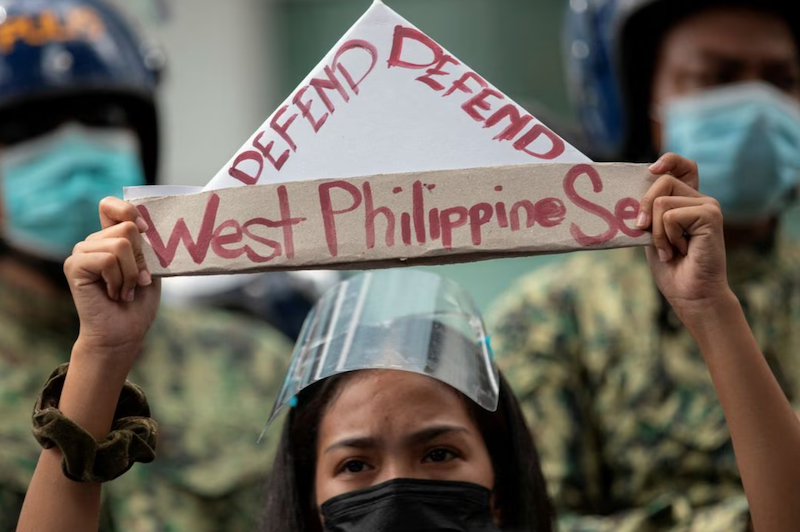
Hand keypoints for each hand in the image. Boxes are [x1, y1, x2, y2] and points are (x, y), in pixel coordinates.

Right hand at [64, 197, 160, 362]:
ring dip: (132, 274)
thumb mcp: (151, 268)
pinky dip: (119, 280)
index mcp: (110, 238)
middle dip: (141, 259)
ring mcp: (81, 253)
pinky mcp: (74, 266)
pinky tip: (114, 294)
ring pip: (120, 244)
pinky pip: (107, 260)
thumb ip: (147, 244)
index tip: (146, 230)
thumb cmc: (139, 302)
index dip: (129, 210)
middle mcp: (93, 242)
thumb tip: (147, 224)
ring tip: (126, 291)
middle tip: (137, 282)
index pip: (110, 205)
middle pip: (127, 227)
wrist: (124, 333)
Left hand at [636, 153, 731, 321]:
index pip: (683, 166)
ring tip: (670, 250)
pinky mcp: (711, 215)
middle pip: (663, 180)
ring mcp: (708, 205)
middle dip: (644, 206)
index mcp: (687, 201)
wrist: (690, 294)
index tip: (651, 170)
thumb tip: (625, 197)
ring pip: (662, 201)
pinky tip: (682, 251)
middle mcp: (700, 199)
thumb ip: (648, 214)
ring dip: (657, 232)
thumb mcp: (652, 235)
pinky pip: (670, 216)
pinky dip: (667, 237)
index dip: (668, 161)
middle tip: (644, 231)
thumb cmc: (671, 268)